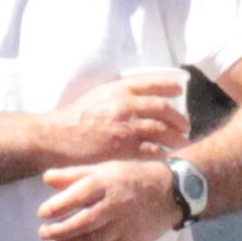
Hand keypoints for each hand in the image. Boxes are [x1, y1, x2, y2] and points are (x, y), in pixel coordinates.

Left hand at [34, 157, 182, 240]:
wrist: (172, 191)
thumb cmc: (132, 177)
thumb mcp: (105, 169)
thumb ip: (75, 175)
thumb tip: (46, 179)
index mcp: (107, 182)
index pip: (77, 196)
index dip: (56, 207)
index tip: (42, 213)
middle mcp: (116, 205)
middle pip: (82, 222)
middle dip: (59, 230)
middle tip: (43, 233)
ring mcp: (125, 225)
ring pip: (91, 240)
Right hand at [48, 67, 188, 167]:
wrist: (56, 137)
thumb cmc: (74, 117)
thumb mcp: (96, 95)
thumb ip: (117, 94)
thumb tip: (137, 95)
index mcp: (118, 90)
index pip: (151, 84)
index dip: (169, 86)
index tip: (179, 90)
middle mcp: (125, 106)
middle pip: (162, 108)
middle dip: (178, 117)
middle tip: (185, 125)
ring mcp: (125, 128)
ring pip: (161, 131)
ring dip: (175, 137)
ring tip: (181, 141)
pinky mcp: (123, 149)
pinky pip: (152, 151)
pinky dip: (162, 153)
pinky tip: (167, 155)